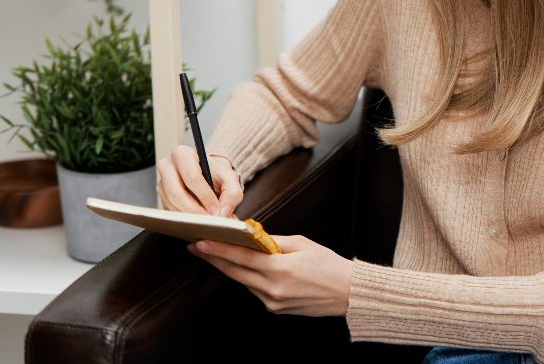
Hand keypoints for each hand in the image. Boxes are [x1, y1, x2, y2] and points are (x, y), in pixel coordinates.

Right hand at [156, 147, 242, 217]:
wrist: (208, 174)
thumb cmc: (216, 173)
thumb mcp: (230, 178)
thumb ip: (232, 193)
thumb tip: (223, 212)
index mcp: (183, 154)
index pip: (192, 177)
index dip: (205, 196)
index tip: (216, 210)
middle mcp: (167, 166)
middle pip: (175, 193)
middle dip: (194, 211)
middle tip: (209, 220)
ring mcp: (161, 183)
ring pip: (171, 205)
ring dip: (190, 217)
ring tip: (207, 222)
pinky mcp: (161, 197)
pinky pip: (170, 212)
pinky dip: (185, 219)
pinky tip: (198, 220)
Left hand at [188, 235, 352, 316]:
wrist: (347, 293)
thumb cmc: (328, 264)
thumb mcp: (301, 244)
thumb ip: (272, 241)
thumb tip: (250, 235)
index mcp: (280, 269)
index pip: (241, 258)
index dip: (218, 249)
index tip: (200, 241)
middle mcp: (272, 289)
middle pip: (234, 272)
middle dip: (214, 258)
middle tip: (196, 246)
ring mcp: (273, 302)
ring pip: (243, 281)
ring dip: (229, 267)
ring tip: (215, 252)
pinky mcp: (275, 309)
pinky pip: (255, 290)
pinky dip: (247, 277)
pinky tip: (243, 267)